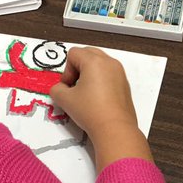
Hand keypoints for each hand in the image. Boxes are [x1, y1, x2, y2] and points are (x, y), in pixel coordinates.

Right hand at [48, 47, 151, 168]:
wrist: (115, 129)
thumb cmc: (90, 111)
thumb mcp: (65, 100)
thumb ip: (56, 89)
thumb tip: (61, 88)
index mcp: (94, 61)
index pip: (73, 54)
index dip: (66, 70)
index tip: (68, 88)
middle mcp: (109, 62)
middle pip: (88, 53)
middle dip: (78, 68)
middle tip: (75, 87)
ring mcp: (120, 72)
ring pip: (100, 63)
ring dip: (89, 73)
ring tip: (87, 93)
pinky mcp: (125, 84)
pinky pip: (109, 74)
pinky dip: (101, 80)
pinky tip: (98, 99)